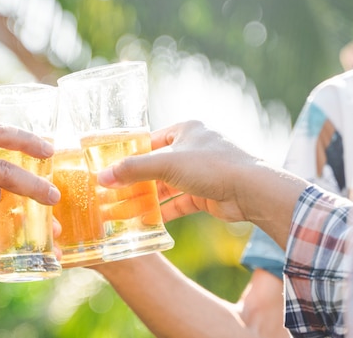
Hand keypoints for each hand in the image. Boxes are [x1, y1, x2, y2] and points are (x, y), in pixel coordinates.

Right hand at [98, 121, 305, 245]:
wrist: (251, 190)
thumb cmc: (212, 166)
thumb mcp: (167, 164)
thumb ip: (134, 170)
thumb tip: (101, 178)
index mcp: (186, 130)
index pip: (149, 141)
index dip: (129, 155)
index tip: (108, 169)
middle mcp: (193, 149)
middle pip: (156, 166)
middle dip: (135, 182)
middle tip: (110, 194)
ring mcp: (201, 173)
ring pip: (167, 187)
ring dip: (147, 199)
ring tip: (122, 211)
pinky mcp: (206, 194)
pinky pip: (179, 203)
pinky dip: (164, 212)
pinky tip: (146, 222)